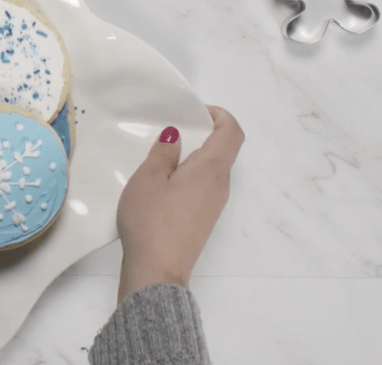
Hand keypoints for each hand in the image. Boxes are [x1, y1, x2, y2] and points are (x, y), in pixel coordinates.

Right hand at [116, 105, 243, 302]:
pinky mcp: (203, 219)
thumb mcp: (148, 178)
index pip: (232, 132)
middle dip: (201, 134)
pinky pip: (203, 186)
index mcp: (212, 169)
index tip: (194, 111)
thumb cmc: (152, 220)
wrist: (156, 270)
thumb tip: (176, 136)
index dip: (219, 115)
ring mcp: (214, 204)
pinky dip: (189, 175)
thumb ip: (163, 153)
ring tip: (160, 156)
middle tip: (169, 131)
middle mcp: (221, 185)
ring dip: (193, 156)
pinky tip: (162, 183)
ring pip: (212, 170)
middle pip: (223, 150)